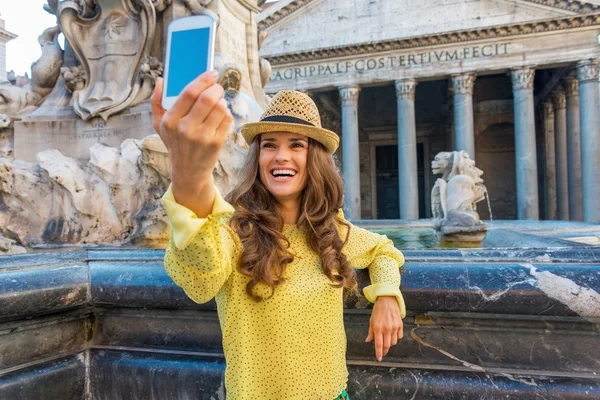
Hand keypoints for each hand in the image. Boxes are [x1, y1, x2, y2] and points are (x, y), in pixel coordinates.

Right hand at [150, 71, 232, 216]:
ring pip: (220, 107)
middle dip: (216, 88)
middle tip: (217, 87)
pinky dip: (226, 113)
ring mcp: (202, 137)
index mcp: (170, 121)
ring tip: (218, 102)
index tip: (212, 73)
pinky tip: (220, 115)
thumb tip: (160, 81)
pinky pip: (227, 119)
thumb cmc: (175, 143)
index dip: (203, 79)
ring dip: (222, 100)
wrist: (188, 170)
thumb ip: (157, 102)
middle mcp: (186, 129)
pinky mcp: (216, 143)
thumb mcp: (160, 125)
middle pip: (208, 98)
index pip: (189, 93)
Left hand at [365, 296, 402, 360]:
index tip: (379, 358)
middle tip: (383, 352)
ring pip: (394, 342)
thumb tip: (368, 340)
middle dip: (385, 350)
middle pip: (387, 345)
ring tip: (387, 340)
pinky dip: (396, 338)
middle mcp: (386, 328)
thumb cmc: (378, 310)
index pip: (379, 344)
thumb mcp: (372, 320)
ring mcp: (394, 327)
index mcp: (378, 328)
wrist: (388, 300)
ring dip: (390, 344)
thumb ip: (370, 332)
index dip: (379, 353)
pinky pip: (399, 336)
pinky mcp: (400, 325)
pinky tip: (392, 334)